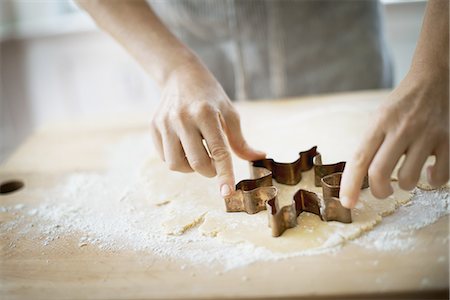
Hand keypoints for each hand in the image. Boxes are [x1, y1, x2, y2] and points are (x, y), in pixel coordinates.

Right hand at [150, 60, 265, 196]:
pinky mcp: (154, 127)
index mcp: (205, 113)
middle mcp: (183, 118)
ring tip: (198, 154)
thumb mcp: (229, 113)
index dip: (224, 174)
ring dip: (191, 168)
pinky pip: (165, 157)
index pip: (218, 151)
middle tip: (215, 163)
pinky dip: (177, 160)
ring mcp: (165, 123)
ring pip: (176, 165)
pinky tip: (184, 147)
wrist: (180, 75)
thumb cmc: (210, 96)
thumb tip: (259, 157)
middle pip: (197, 163)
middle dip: (210, 171)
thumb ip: (240, 140)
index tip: (227, 193)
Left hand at [340, 67, 448, 207]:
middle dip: (377, 191)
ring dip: (404, 186)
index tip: (347, 203)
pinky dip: (432, 181)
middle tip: (381, 191)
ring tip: (404, 177)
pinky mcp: (448, 140)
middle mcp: (401, 128)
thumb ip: (370, 145)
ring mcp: (427, 134)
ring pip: (408, 179)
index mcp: (379, 124)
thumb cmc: (401, 105)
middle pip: (379, 173)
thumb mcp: (379, 118)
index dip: (350, 185)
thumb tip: (358, 179)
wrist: (433, 79)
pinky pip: (439, 176)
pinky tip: (428, 171)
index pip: (358, 159)